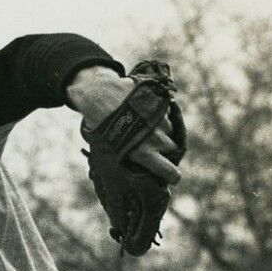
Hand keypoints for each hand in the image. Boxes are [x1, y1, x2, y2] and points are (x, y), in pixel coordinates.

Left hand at [65, 64, 181, 182]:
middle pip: (172, 149)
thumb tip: (132, 169)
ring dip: (162, 131)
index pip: (170, 171)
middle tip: (153, 147)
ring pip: (169, 130)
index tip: (172, 176)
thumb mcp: (109, 148)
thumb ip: (127, 157)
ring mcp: (160, 120)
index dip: (172, 176)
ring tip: (144, 126)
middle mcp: (156, 138)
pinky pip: (166, 113)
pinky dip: (159, 115)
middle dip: (165, 150)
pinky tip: (145, 112)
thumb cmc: (99, 126)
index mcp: (144, 153)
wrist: (99, 94)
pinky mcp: (161, 104)